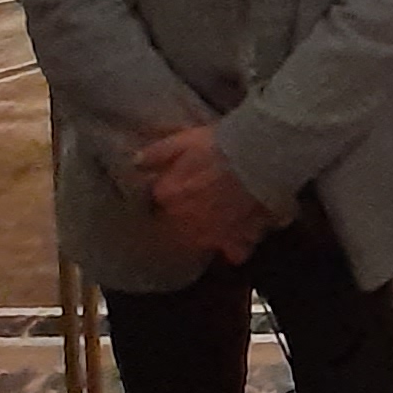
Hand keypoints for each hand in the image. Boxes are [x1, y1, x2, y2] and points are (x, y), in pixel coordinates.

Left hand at [137, 125, 272, 263]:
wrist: (257, 160)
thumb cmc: (219, 147)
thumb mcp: (183, 140)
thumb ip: (157, 153)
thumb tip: (135, 163)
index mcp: (167, 195)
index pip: (157, 199)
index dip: (168, 192)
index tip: (177, 185)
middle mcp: (182, 221)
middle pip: (176, 225)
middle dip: (184, 216)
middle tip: (201, 199)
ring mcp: (209, 235)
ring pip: (201, 241)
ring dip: (206, 233)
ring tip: (220, 218)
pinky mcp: (236, 242)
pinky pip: (235, 252)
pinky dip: (237, 246)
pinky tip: (243, 235)